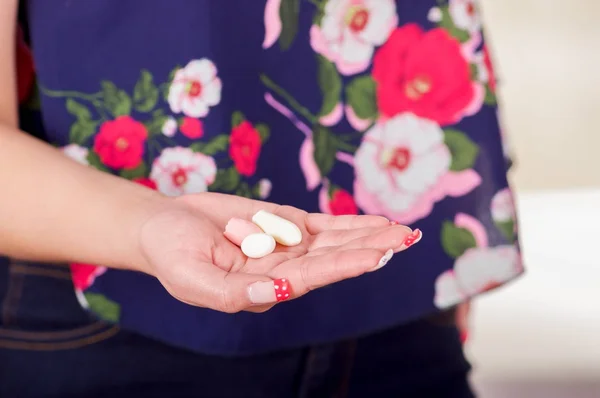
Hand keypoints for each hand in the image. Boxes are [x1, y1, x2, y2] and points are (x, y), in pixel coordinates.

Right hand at [137, 193, 415, 312]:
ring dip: (369, 235)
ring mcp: (288, 246)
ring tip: (404, 230)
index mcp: (263, 288)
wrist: (164, 226)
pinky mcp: (285, 224)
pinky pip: (324, 225)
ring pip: (335, 241)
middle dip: (370, 248)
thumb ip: (229, 292)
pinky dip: (350, 223)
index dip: (344, 265)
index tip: (377, 255)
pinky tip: (377, 223)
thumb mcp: (190, 277)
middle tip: (407, 238)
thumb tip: (273, 293)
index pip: (311, 277)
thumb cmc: (170, 253)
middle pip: (333, 259)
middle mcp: (283, 270)